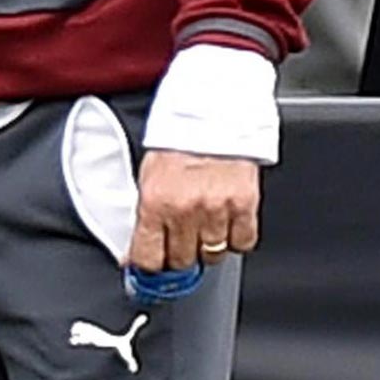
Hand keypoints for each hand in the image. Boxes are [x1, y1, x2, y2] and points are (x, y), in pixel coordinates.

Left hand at [128, 149, 258, 270]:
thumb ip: (145, 214)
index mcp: (154, 201)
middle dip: (178, 252)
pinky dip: (235, 238)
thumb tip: (135, 253)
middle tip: (179, 236)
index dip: (149, 264)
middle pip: (181, 260)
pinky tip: (226, 221)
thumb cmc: (177, 142)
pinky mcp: (244, 207)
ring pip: (212, 255)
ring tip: (202, 223)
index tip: (151, 264)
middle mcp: (184, 210)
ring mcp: (216, 210)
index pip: (148, 257)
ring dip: (206, 246)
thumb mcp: (148, 175)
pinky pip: (241, 243)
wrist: (212, 115)